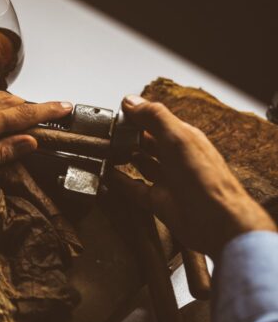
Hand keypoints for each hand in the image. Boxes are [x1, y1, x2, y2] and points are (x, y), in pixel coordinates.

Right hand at [111, 95, 275, 259]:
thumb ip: (154, 117)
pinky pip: (134, 188)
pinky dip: (120, 182)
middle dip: (128, 137)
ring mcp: (167, 180)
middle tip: (107, 133)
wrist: (215, 220)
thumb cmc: (205, 179)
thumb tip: (131, 101)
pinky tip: (108, 176)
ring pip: (141, 164)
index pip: (157, 122)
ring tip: (105, 150)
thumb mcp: (177, 138)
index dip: (137, 116)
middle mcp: (176, 158)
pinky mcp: (158, 201)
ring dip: (124, 157)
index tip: (117, 113)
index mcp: (184, 139)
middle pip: (147, 142)